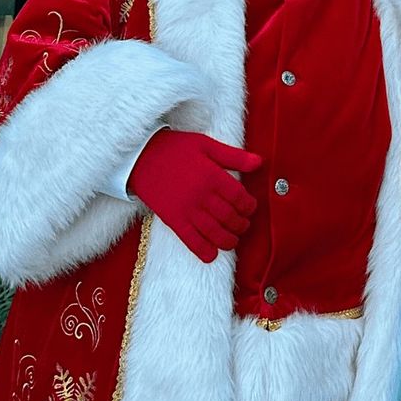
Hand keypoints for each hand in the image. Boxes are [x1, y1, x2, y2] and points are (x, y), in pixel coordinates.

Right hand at [128, 129, 260, 262]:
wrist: (140, 158)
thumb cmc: (176, 149)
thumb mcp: (206, 145)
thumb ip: (234, 156)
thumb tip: (260, 163)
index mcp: (212, 176)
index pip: (240, 198)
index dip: (249, 206)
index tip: (250, 208)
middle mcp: (202, 195)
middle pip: (230, 217)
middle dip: (241, 225)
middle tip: (243, 225)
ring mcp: (186, 209)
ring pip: (214, 232)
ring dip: (228, 240)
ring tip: (233, 240)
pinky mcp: (172, 219)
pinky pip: (190, 240)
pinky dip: (203, 250)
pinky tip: (212, 255)